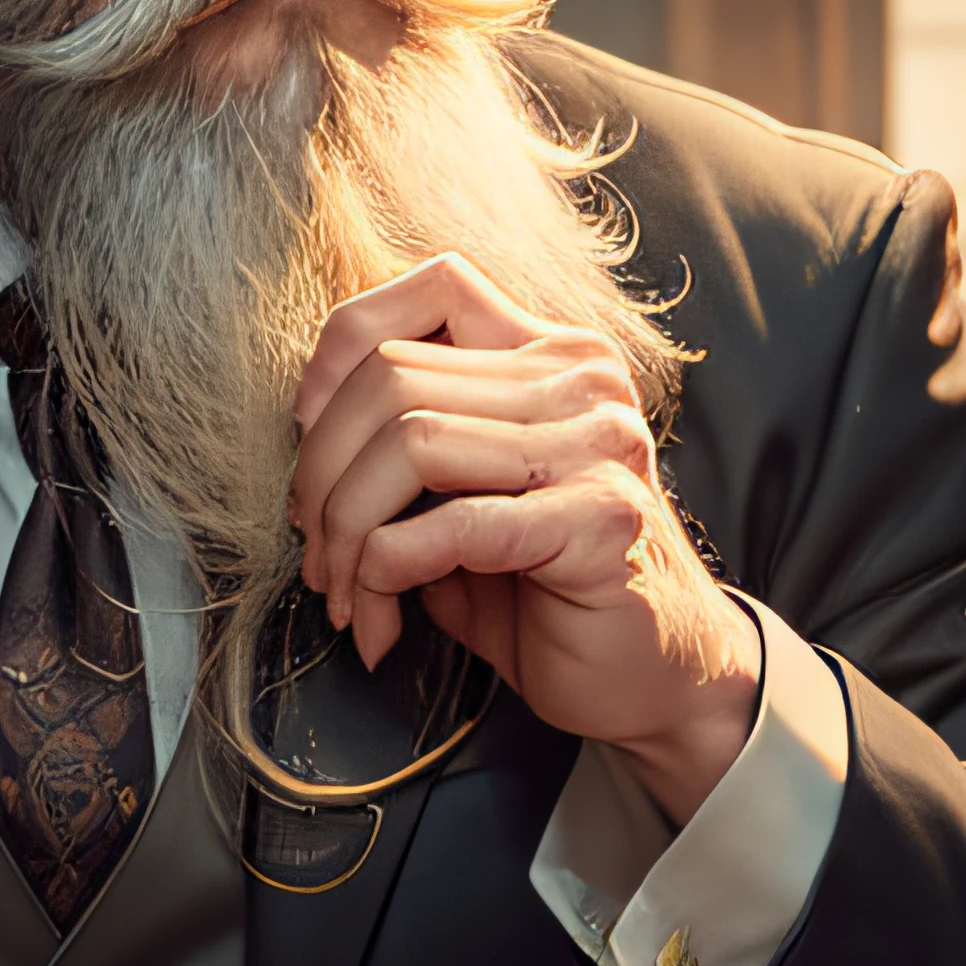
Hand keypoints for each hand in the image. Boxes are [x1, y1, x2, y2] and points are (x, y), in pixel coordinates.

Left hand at [289, 253, 758, 826]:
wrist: (658, 680)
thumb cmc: (547, 593)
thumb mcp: (465, 495)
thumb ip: (406, 443)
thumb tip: (306, 434)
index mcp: (550, 354)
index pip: (435, 285)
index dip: (344, 351)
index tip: (309, 436)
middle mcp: (582, 380)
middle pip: (393, 375)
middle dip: (322, 476)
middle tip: (317, 555)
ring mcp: (598, 444)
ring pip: (410, 441)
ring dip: (347, 533)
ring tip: (346, 596)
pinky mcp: (601, 521)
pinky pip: (454, 524)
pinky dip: (389, 570)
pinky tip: (384, 614)